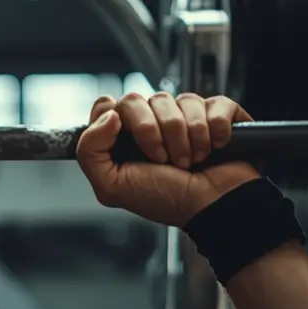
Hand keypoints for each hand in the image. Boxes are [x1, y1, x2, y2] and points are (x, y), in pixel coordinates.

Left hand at [75, 92, 260, 227]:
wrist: (212, 209)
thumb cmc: (166, 200)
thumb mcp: (112, 186)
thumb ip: (90, 151)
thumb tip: (108, 113)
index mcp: (123, 137)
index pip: (106, 105)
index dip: (115, 118)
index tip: (130, 141)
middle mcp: (151, 122)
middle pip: (137, 99)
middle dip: (153, 132)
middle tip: (164, 160)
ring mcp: (184, 115)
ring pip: (178, 100)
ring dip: (187, 137)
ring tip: (190, 161)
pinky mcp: (217, 113)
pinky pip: (213, 103)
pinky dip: (215, 129)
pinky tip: (214, 148)